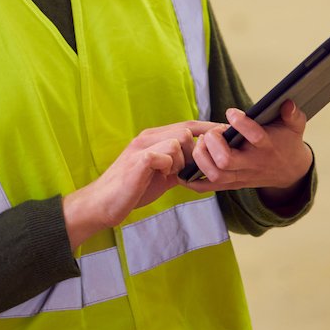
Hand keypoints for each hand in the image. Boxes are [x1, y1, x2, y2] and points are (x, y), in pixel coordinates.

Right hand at [63, 121, 215, 249]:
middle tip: (186, 172)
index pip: (187, 125)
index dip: (208, 129)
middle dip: (195, 152)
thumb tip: (201, 164)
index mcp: (153, 138)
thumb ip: (177, 165)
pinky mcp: (139, 160)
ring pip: (179, 140)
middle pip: (186, 130)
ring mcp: (143, 146)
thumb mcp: (160, 174)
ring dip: (181, 162)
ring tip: (169, 176)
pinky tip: (162, 178)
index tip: (226, 135)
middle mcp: (148, 137)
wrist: (103, 203)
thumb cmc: (132, 189)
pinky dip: (170, 167)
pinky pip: (167, 154)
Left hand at [180, 100, 312, 195]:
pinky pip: (208, 187)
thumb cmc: (287, 142)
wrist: (289, 172)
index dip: (241, 123)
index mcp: (268, 147)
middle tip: (213, 132)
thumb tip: (287, 102)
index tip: (231, 112)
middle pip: (226, 161)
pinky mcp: (232, 184)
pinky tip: (185, 167)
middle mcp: (252, 164)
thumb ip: (293, 114)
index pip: (255, 137)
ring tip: (202, 142)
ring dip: (201, 157)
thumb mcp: (294, 126)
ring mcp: (241, 176)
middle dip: (213, 143)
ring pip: (215, 175)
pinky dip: (192, 180)